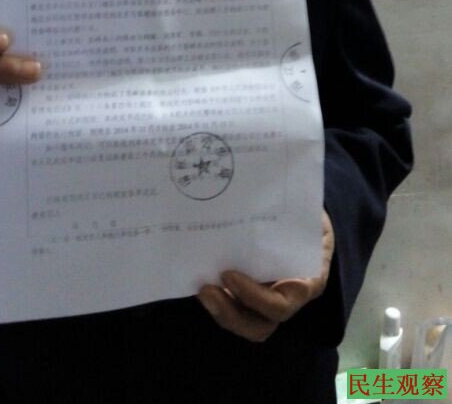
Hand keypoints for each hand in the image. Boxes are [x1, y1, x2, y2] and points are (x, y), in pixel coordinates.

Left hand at [197, 209, 334, 341]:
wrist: (307, 217)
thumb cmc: (309, 215)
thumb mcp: (309, 212)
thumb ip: (295, 209)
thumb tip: (273, 182)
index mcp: (307, 281)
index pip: (281, 305)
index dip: (255, 298)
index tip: (229, 275)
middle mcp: (287, 297)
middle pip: (260, 325)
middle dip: (231, 314)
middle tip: (207, 289)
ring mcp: (267, 299)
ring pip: (245, 322)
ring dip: (220, 311)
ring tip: (202, 290)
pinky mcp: (249, 294)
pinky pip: (234, 306)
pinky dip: (217, 299)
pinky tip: (199, 281)